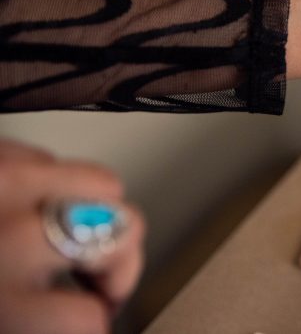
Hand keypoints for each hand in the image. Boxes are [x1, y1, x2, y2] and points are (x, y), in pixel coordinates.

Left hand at [0, 139, 144, 333]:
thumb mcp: (1, 319)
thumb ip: (44, 317)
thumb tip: (100, 318)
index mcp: (3, 298)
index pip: (90, 318)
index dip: (97, 323)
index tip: (97, 320)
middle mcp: (12, 232)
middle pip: (123, 234)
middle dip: (115, 265)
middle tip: (94, 283)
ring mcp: (8, 180)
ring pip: (106, 184)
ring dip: (95, 215)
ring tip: (67, 239)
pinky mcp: (1, 150)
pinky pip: (58, 160)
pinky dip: (53, 187)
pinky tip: (30, 210)